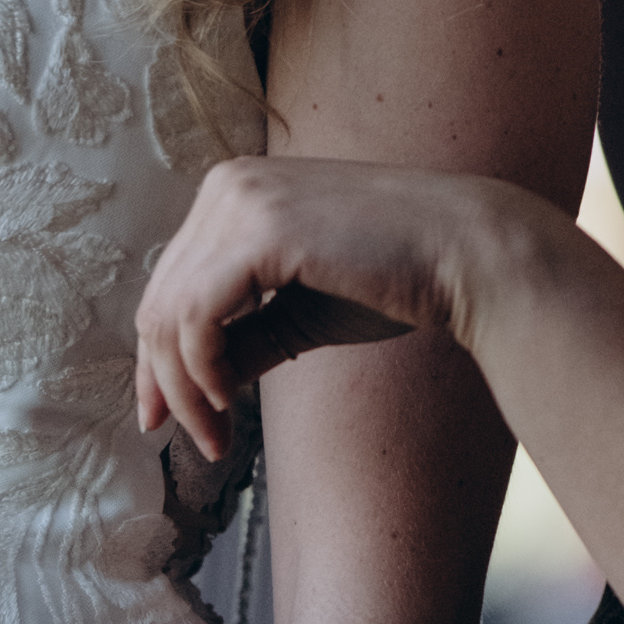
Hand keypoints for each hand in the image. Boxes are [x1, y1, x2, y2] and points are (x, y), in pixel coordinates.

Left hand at [135, 158, 514, 459]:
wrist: (465, 253)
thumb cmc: (395, 278)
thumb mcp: (297, 313)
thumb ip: (241, 338)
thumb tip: (188, 389)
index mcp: (234, 191)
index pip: (169, 283)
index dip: (157, 358)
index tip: (164, 417)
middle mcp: (228, 184)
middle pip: (159, 300)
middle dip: (165, 381)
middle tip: (191, 439)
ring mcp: (242, 201)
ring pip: (170, 314)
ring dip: (184, 389)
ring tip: (216, 434)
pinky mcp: (263, 232)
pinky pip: (197, 316)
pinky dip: (200, 370)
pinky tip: (226, 401)